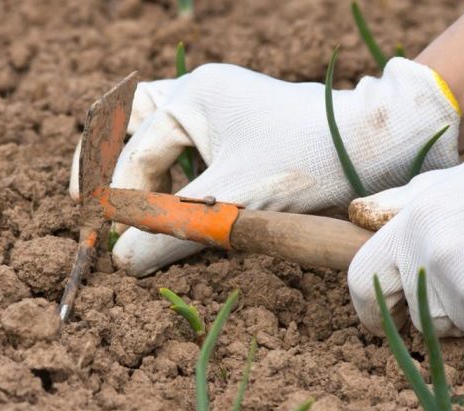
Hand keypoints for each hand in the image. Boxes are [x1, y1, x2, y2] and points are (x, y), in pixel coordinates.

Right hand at [71, 60, 459, 275]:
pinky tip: (171, 202)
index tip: (104, 238)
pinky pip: (190, 147)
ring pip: (159, 133)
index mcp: (193, 96)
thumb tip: (122, 263)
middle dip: (107, 163)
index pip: (135, 150)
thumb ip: (173, 231)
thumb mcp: (233, 202)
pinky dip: (172, 174)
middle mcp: (203, 93)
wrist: (376, 146)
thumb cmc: (307, 162)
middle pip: (131, 122)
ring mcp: (223, 108)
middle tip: (87, 205)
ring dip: (138, 169)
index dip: (116, 197)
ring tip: (121, 206)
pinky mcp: (242, 130)